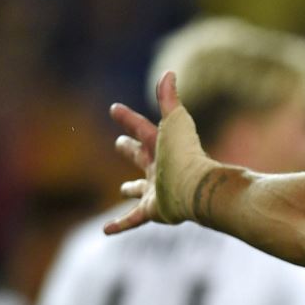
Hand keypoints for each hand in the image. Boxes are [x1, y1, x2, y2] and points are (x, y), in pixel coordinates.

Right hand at [105, 71, 209, 234]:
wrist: (199, 190)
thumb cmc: (185, 155)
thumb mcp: (174, 122)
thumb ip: (169, 99)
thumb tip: (168, 73)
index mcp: (161, 146)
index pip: (142, 129)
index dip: (128, 119)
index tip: (114, 110)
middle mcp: (158, 168)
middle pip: (141, 156)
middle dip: (131, 150)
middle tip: (120, 144)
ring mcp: (156, 190)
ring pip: (139, 188)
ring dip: (131, 188)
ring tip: (123, 189)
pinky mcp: (153, 210)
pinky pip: (133, 219)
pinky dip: (120, 225)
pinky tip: (106, 231)